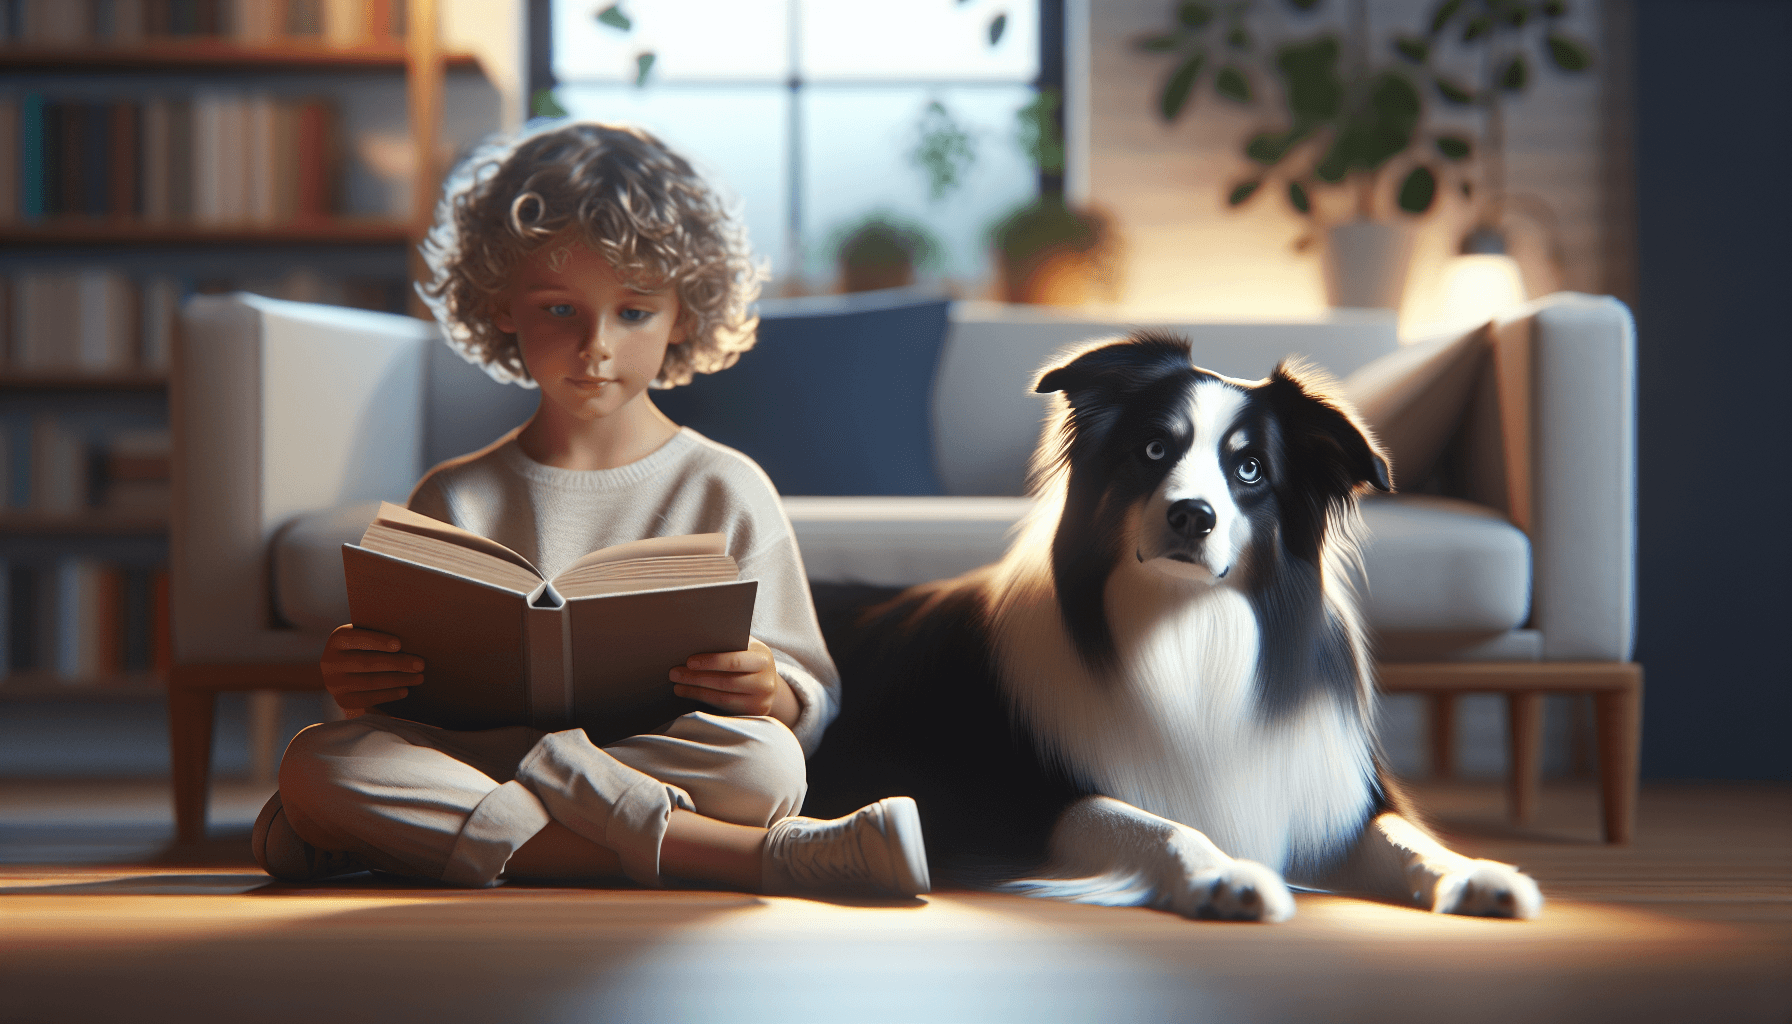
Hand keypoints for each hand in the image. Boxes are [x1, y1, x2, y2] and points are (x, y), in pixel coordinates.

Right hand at [321, 624, 422, 712]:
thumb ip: (380, 635)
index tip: (399, 644)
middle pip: (367, 662)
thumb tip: (410, 638)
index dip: (377, 641)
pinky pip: (368, 698)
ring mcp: (334, 683)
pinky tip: (405, 690)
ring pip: (370, 682)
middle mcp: (330, 661)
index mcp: (338, 639)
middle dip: (397, 663)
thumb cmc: (366, 648)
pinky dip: (389, 694)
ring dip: (398, 680)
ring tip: (419, 678)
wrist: (346, 673)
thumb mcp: (366, 637)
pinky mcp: (343, 700)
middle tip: (420, 664)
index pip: (356, 638)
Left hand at [671, 637, 798, 724]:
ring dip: (695, 691)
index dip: (711, 662)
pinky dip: (703, 700)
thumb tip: (696, 638)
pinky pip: (723, 709)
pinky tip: (689, 693)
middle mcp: (766, 683)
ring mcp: (761, 702)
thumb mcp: (745, 647)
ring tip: (677, 685)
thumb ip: (728, 643)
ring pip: (722, 698)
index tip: (689, 661)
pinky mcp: (753, 715)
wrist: (766, 682)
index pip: (735, 661)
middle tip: (674, 673)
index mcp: (764, 659)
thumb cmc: (747, 658)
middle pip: (726, 682)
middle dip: (697, 678)